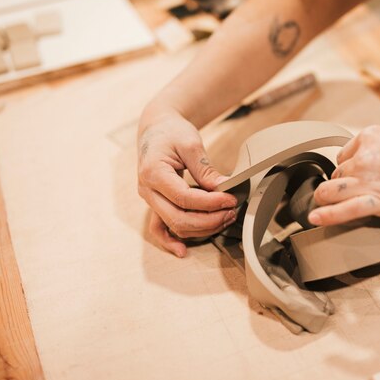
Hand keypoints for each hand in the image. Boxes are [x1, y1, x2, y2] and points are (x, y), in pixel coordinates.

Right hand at [137, 112, 237, 256]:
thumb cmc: (172, 132)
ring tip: (225, 218)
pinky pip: (158, 228)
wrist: (157, 128)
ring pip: (175, 226)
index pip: (184, 198)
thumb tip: (225, 188)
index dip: (210, 203)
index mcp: (153, 173)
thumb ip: (206, 169)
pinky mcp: (155, 203)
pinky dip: (170, 241)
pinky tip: (184, 251)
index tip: (231, 199)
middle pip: (178, 218)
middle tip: (232, 212)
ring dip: (202, 228)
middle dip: (209, 220)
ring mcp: (150, 199)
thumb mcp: (191, 143)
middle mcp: (147, 190)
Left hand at [309, 125, 379, 225]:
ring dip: (326, 198)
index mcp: (370, 136)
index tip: (352, 176)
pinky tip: (315, 218)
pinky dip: (327, 215)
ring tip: (321, 206)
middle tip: (345, 194)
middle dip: (340, 185)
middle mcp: (364, 156)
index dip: (348, 168)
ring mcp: (367, 179)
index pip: (344, 155)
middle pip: (337, 174)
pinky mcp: (376, 201)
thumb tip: (378, 162)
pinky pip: (343, 210)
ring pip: (331, 190)